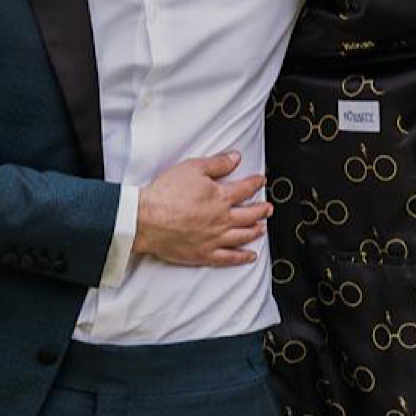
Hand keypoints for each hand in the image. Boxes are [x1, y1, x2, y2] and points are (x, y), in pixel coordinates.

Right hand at [133, 149, 272, 266]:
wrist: (147, 219)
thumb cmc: (166, 193)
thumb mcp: (192, 168)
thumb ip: (217, 164)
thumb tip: (235, 158)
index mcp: (220, 197)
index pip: (245, 189)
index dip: (255, 183)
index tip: (261, 181)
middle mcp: (222, 219)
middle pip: (249, 214)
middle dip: (261, 210)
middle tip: (268, 208)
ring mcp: (215, 239)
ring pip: (243, 235)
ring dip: (255, 230)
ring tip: (262, 228)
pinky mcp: (205, 254)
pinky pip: (230, 257)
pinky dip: (243, 257)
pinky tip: (250, 256)